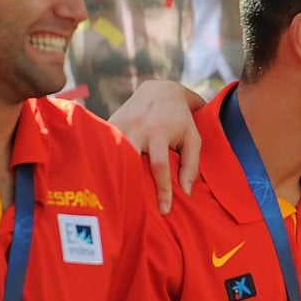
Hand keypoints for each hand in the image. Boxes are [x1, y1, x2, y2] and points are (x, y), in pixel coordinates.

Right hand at [109, 79, 204, 214]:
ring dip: (115, 174)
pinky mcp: (110, 124)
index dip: (163, 191)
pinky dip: (107, 162)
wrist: (160, 90)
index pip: (159, 167)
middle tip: (133, 208)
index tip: (164, 210)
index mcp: (158, 132)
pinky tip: (107, 180)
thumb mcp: (193, 138)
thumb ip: (192, 165)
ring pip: (114, 154)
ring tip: (117, 198)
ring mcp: (120, 125)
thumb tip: (186, 192)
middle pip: (129, 161)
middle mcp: (136, 128)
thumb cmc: (181, 120)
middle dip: (130, 184)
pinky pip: (106, 147)